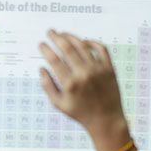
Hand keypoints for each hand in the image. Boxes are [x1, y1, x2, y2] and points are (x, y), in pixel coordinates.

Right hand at [39, 31, 129, 150]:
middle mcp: (84, 74)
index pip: (54, 60)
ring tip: (64, 34)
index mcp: (70, 84)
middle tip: (50, 31)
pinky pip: (101, 48)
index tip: (41, 44)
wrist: (106, 119)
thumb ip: (48, 86)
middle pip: (68, 48)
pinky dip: (91, 42)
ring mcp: (98, 69)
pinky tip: (83, 41)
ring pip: (83, 45)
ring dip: (72, 37)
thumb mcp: (59, 104)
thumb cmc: (80, 113)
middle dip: (57, 37)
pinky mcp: (109, 68)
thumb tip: (41, 69)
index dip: (46, 49)